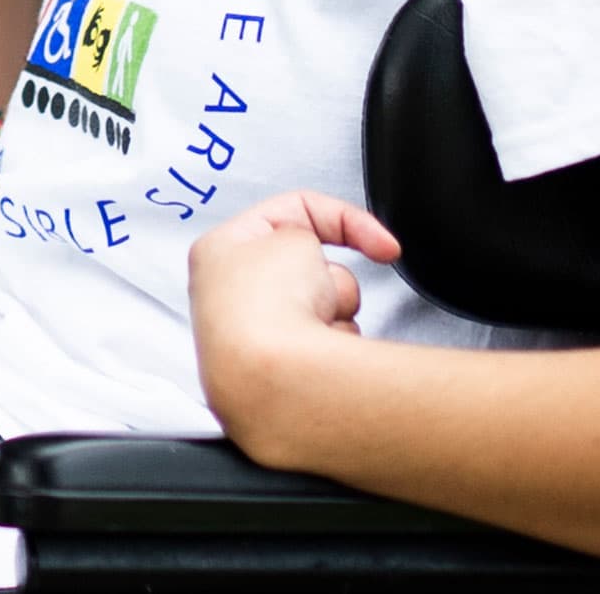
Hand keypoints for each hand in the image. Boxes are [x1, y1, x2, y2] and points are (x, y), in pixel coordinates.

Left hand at [188, 189, 400, 456]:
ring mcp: (257, 340)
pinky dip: (335, 348)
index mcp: (217, 253)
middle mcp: (230, 299)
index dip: (343, 220)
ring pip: (325, 308)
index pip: (289, 214)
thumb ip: (310, 234)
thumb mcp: (295, 238)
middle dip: (329, 278)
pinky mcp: (285, 375)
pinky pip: (329, 347)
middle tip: (317, 291)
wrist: (275, 385)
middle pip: (310, 268)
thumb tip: (317, 269)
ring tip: (314, 327)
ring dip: (334, 312)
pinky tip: (321, 358)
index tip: (382, 245)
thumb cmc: (265, 309)